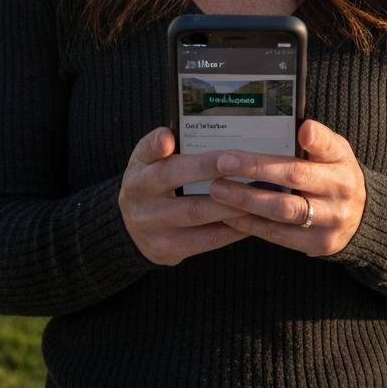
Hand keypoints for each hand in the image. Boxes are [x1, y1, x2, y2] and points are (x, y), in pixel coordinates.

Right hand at [118, 127, 251, 265]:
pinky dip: (230, 229)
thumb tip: (168, 137)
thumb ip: (157, 145)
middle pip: (175, 180)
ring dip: (229, 203)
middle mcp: (138, 199)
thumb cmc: (150, 182)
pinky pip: (204, 240)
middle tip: (243, 163)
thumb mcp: (146, 161)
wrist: (130, 228)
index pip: (148, 153)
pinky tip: (250, 219)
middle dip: (212, 171)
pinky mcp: (165, 250)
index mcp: (137, 172)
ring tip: (256, 192)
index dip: (159, 145)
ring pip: (196, 213)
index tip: (175, 140)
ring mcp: (150, 228)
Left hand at [207, 119, 366, 256]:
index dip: (315, 139)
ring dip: (246, 201)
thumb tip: (304, 128)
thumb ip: (320, 140)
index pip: (327, 148)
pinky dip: (251, 224)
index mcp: (342, 165)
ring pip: (283, 211)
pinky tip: (229, 215)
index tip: (301, 130)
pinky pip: (279, 235)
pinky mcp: (318, 245)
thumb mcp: (336, 153)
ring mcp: (330, 222)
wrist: (360, 219)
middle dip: (255, 169)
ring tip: (218, 190)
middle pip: (294, 178)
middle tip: (222, 163)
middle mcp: (340, 193)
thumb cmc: (336, 175)